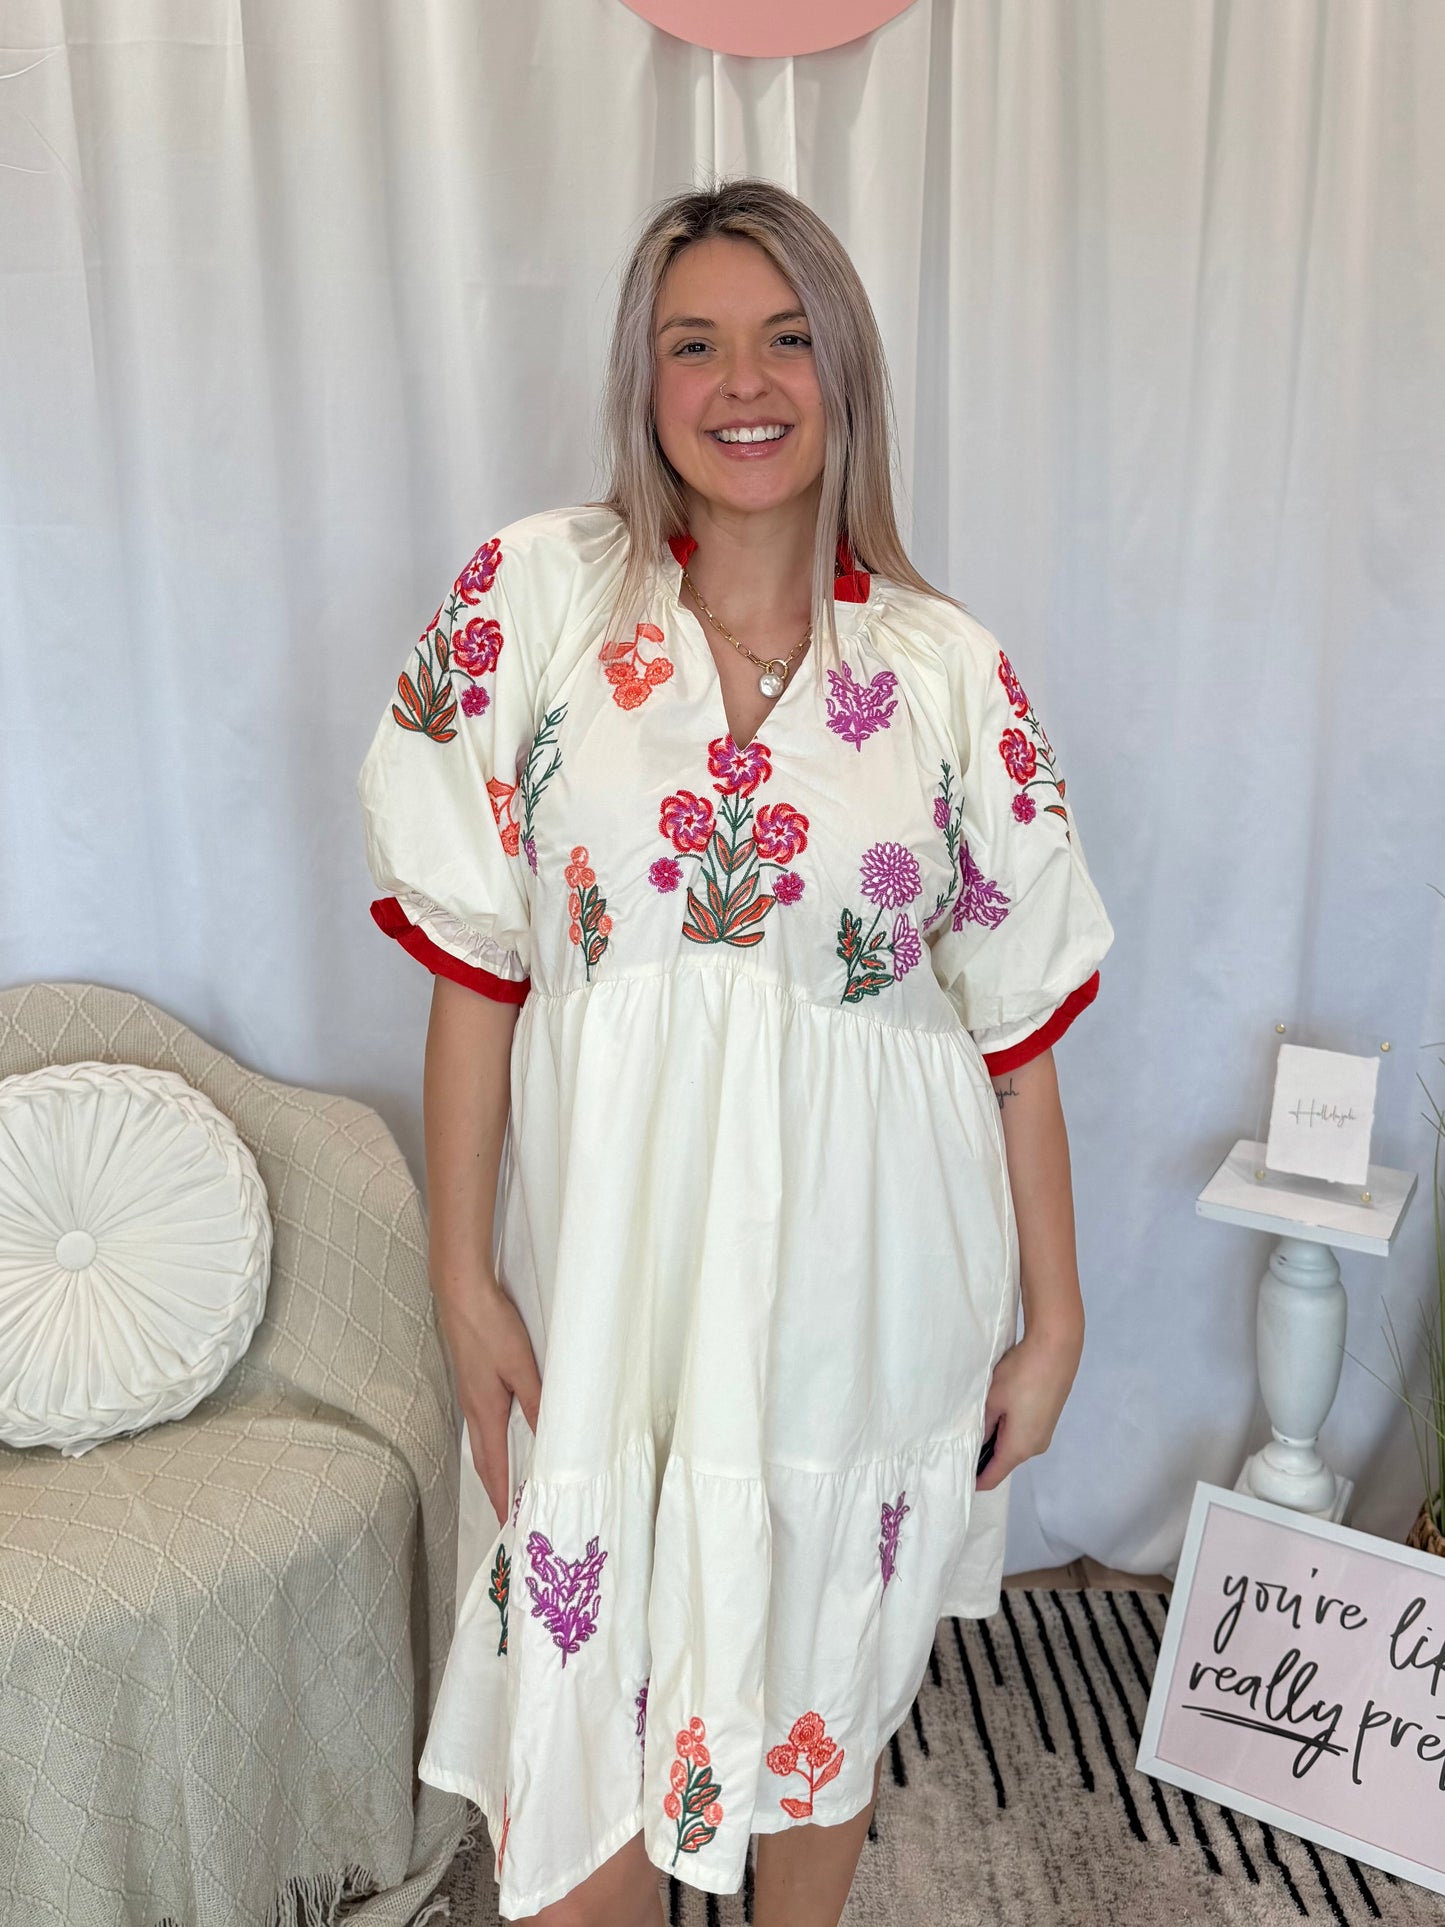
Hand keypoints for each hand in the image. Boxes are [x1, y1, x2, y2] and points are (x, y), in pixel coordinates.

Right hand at [438, 1278, 542, 1527]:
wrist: (461, 1294)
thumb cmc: (491, 1328)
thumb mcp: (521, 1366)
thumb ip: (536, 1402)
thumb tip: (547, 1440)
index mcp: (485, 1411)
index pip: (494, 1465)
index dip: (501, 1495)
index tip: (507, 1521)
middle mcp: (472, 1408)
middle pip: (482, 1459)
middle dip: (494, 1488)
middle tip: (507, 1512)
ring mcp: (468, 1394)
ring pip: (480, 1442)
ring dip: (491, 1466)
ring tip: (505, 1484)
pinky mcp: (470, 1380)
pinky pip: (480, 1423)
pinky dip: (489, 1442)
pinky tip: (500, 1437)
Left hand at [974, 1323, 1083, 1492]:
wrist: (1056, 1350)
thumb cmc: (1021, 1375)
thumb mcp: (991, 1400)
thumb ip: (982, 1426)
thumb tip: (977, 1442)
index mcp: (1019, 1448)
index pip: (992, 1477)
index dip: (974, 1480)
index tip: (955, 1474)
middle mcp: (1035, 1448)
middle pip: (1003, 1462)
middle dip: (983, 1457)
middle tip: (957, 1445)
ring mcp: (1044, 1434)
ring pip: (1013, 1446)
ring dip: (996, 1440)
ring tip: (975, 1423)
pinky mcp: (1047, 1420)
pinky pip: (1023, 1434)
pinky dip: (1008, 1430)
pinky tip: (997, 1412)